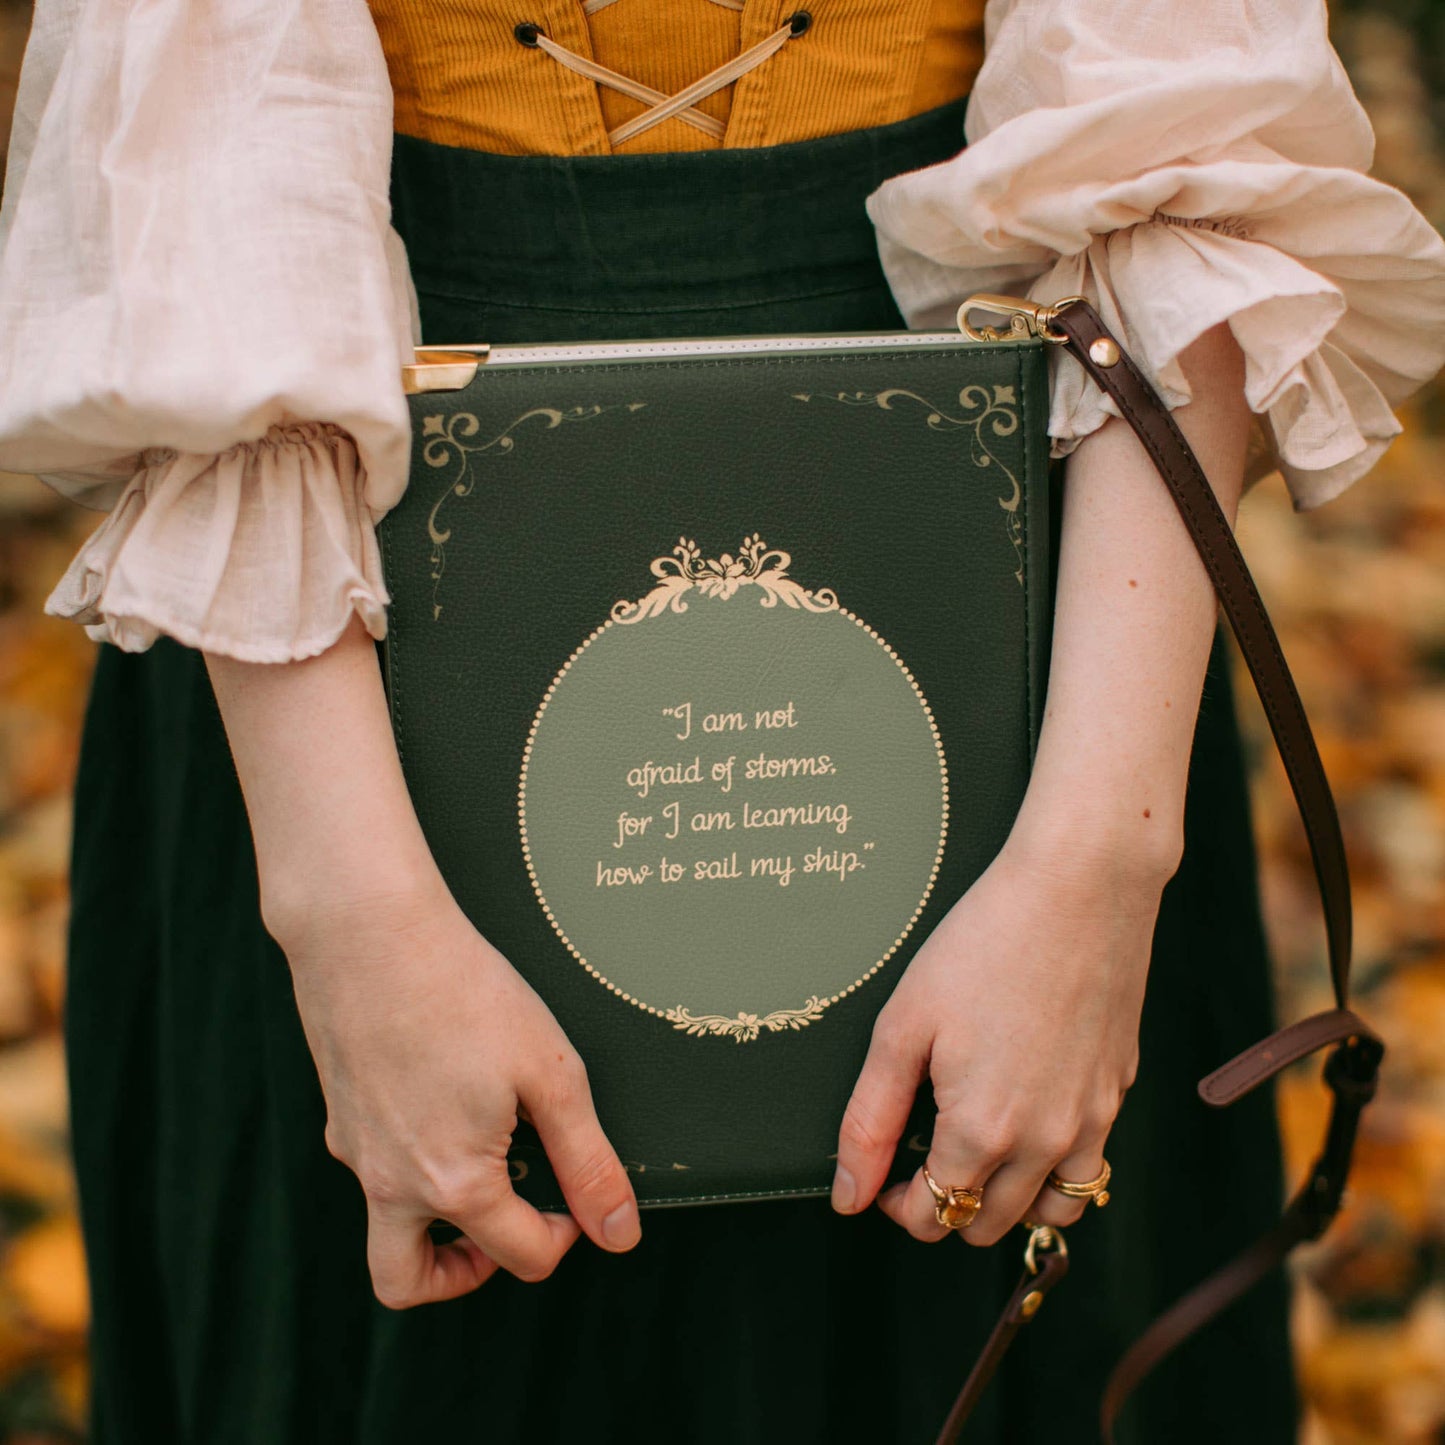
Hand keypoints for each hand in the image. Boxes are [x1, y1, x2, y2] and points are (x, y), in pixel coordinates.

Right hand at [275, 876, 640, 1306]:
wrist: (369, 930)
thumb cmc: (465, 991)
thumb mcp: (551, 1075)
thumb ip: (587, 1161)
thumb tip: (618, 1232)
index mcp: (454, 1183)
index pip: (519, 1257)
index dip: (565, 1237)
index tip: (576, 1195)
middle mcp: (390, 1183)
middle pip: (408, 1283)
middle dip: (465, 1272)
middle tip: (508, 1222)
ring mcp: (354, 1150)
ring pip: (383, 1227)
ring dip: (432, 1223)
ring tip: (479, 1165)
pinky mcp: (338, 1112)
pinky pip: (373, 1166)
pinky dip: (410, 1161)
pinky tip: (446, 1097)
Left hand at [831, 834, 1163, 1244]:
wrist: (1079, 888)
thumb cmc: (983, 944)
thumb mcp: (903, 1026)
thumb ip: (871, 1119)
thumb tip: (849, 1194)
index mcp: (982, 1129)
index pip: (936, 1215)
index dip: (899, 1206)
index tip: (885, 1175)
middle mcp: (1044, 1141)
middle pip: (988, 1224)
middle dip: (947, 1206)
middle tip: (922, 1158)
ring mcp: (1091, 1120)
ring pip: (1051, 1211)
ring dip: (1008, 1201)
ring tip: (977, 1154)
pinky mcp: (1117, 1091)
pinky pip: (1090, 1166)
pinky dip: (1056, 1169)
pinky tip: (1028, 1121)